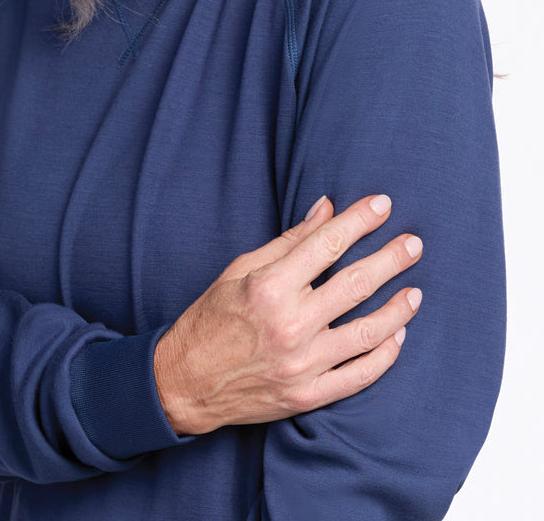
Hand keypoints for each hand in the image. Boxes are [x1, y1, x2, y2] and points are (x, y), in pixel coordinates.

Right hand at [153, 194, 421, 434]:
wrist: (185, 382)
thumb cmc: (211, 318)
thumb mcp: (241, 269)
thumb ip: (289, 241)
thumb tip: (326, 208)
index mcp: (269, 287)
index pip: (327, 244)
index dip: (359, 220)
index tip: (383, 205)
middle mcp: (289, 324)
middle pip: (356, 284)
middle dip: (390, 259)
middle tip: (413, 244)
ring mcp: (301, 364)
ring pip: (368, 332)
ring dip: (397, 309)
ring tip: (415, 292)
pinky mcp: (308, 395)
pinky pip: (359, 376)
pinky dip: (384, 355)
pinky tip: (397, 336)